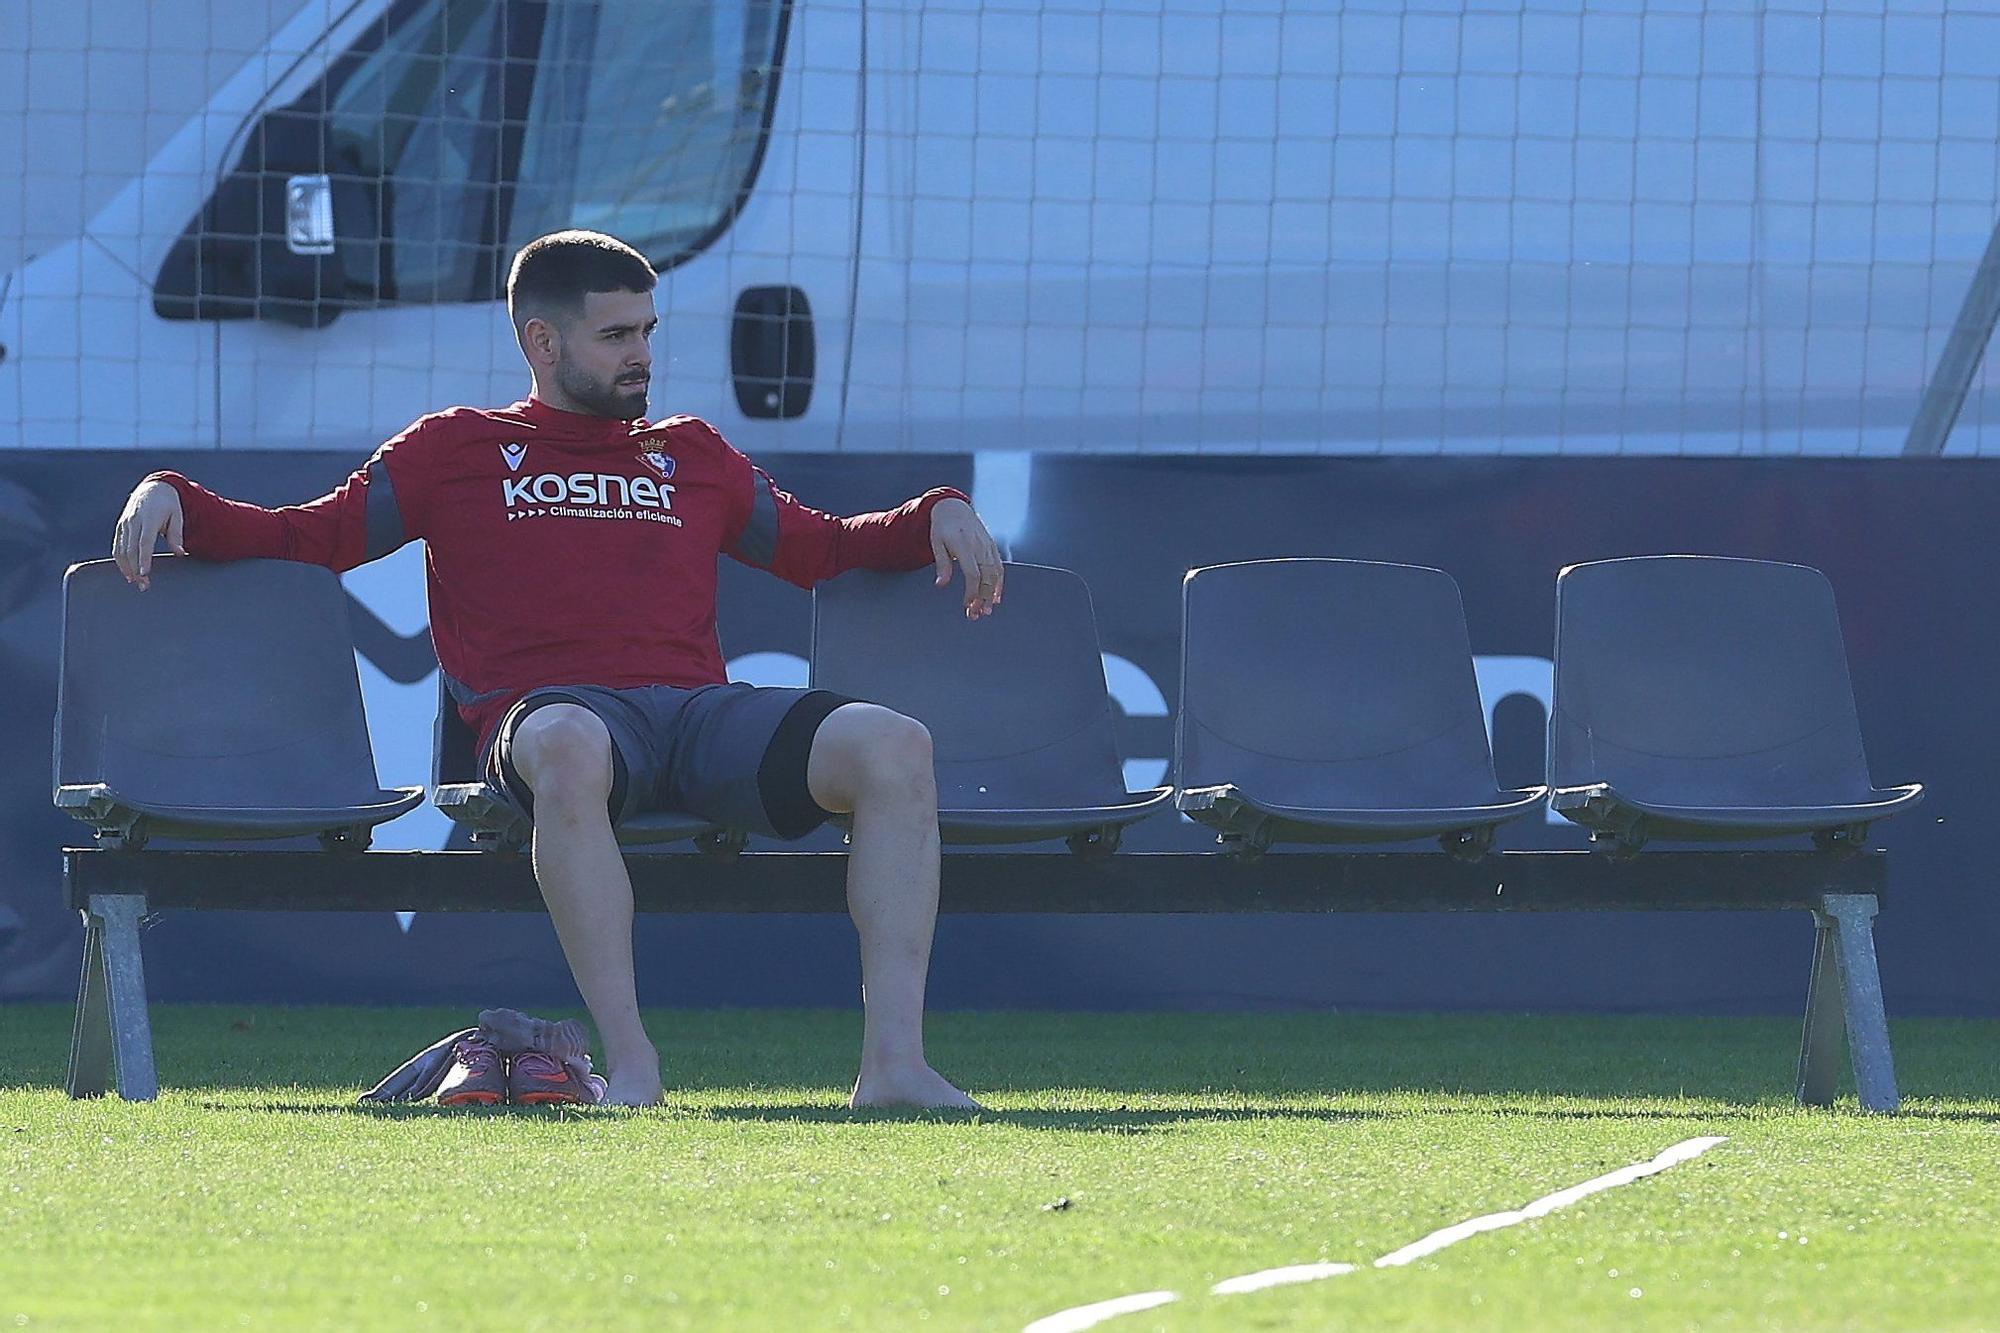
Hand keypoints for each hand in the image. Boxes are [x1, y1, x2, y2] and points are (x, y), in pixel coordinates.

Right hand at [112, 480, 185, 590]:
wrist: (153, 488)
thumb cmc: (169, 505)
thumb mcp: (177, 516)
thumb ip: (177, 535)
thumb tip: (180, 553)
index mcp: (149, 518)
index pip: (144, 541)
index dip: (143, 558)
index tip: (145, 573)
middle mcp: (134, 521)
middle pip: (131, 549)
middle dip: (135, 569)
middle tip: (144, 585)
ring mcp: (125, 523)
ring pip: (121, 549)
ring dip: (126, 567)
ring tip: (135, 581)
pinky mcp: (120, 526)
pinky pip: (117, 545)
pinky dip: (120, 560)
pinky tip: (127, 571)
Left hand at [929, 497, 1002, 618]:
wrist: (954, 508)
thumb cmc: (943, 528)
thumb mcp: (936, 543)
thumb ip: (942, 564)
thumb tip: (941, 584)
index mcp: (964, 544)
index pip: (973, 573)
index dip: (971, 592)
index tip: (966, 605)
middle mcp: (979, 546)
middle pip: (987, 577)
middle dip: (983, 598)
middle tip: (976, 615)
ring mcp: (988, 546)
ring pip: (995, 574)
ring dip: (991, 595)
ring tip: (985, 610)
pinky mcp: (992, 547)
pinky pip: (999, 567)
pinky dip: (999, 584)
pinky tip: (995, 598)